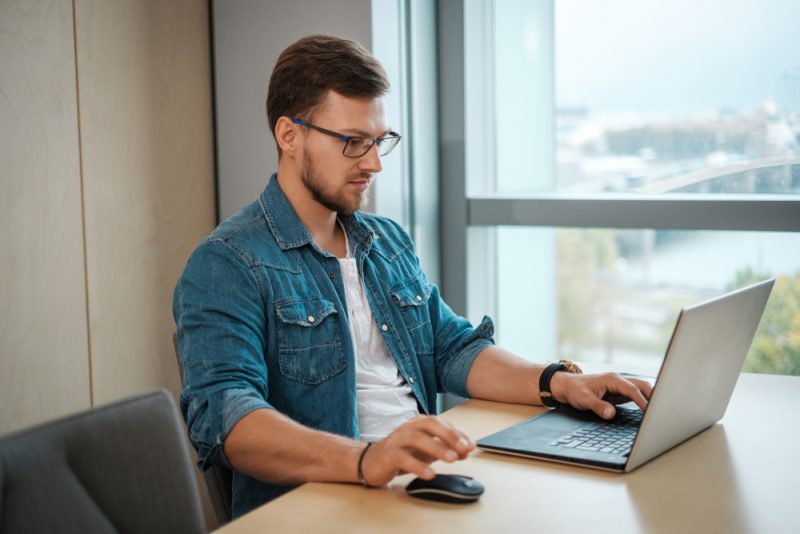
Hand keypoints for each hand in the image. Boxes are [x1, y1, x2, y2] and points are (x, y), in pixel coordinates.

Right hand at [360, 415, 474, 485]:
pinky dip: (418, 466)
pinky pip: (403, 458)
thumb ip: (445, 449)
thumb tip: (467, 450)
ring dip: (437, 448)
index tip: (471, 445)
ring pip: (417, 438)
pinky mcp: (388, 455)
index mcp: (418, 424)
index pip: (441, 424)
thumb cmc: (401, 454)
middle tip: (464, 449)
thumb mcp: (426, 452)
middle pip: (430, 424)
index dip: (457, 434)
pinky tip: (430, 474)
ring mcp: (397, 440)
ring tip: (452, 459)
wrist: (370, 462)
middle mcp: (408, 428)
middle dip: (449, 435)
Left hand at [550, 372, 651, 419]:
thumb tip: (611, 414)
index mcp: (612, 379)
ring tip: (659, 411)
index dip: (642, 400)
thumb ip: (598, 406)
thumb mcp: (584, 399)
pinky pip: (636, 394)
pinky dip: (645, 399)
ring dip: (651, 397)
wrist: (568, 385)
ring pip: (641, 388)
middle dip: (653, 396)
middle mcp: (619, 380)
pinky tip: (650, 409)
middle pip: (642, 385)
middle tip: (661, 411)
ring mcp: (620, 385)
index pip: (632, 389)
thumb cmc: (575, 390)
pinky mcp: (620, 391)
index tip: (650, 412)